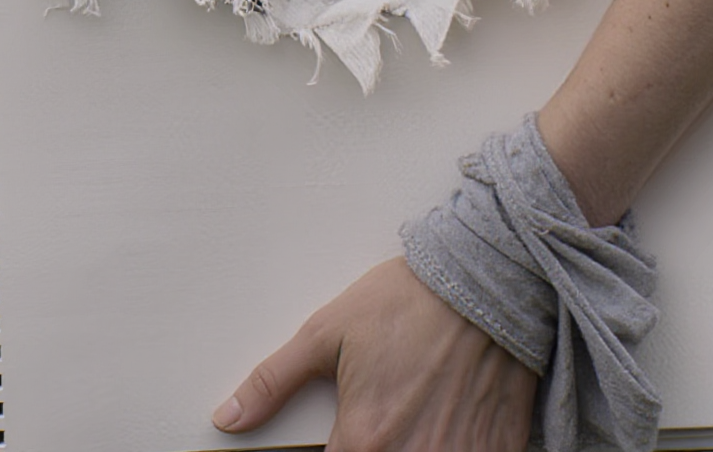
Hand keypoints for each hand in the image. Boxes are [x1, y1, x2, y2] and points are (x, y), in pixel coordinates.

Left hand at [214, 258, 535, 451]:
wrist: (484, 277)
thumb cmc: (410, 299)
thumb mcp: (328, 330)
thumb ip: (274, 381)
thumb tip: (228, 416)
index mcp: (365, 440)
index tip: (337, 439)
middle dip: (371, 446)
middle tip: (379, 418)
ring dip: (409, 446)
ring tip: (408, 416)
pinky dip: (450, 447)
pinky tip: (443, 424)